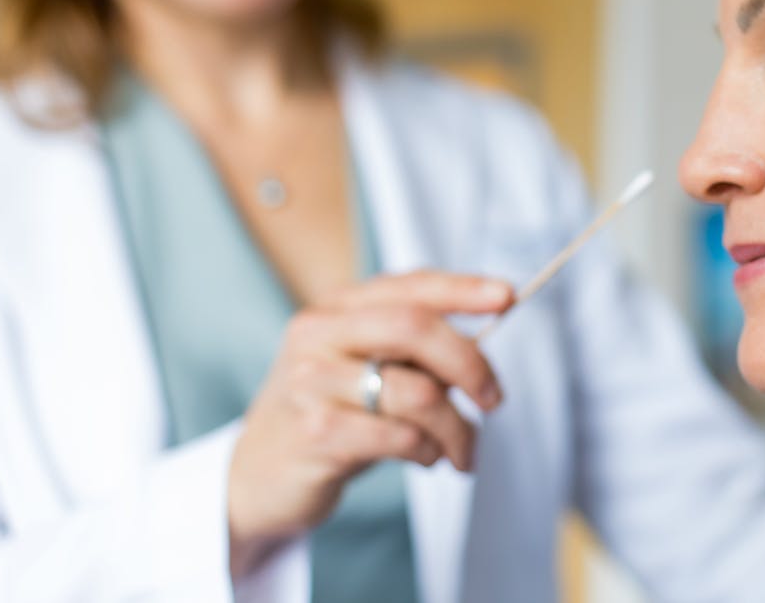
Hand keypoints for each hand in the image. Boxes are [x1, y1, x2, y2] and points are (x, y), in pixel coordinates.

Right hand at [226, 270, 511, 576]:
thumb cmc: (330, 415)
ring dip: (457, 428)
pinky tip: (424, 457)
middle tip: (494, 399)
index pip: (410, 286)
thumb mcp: (368, 369)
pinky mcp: (313, 432)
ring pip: (417, 392)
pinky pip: (398, 435)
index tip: (508, 297)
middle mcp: (319, 333)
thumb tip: (484, 341)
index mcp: (337, 307)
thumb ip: (416, 350)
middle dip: (470, 363)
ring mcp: (311, 381)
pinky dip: (427, 449)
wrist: (256, 479)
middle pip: (415, 328)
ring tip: (461, 451)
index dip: (463, 288)